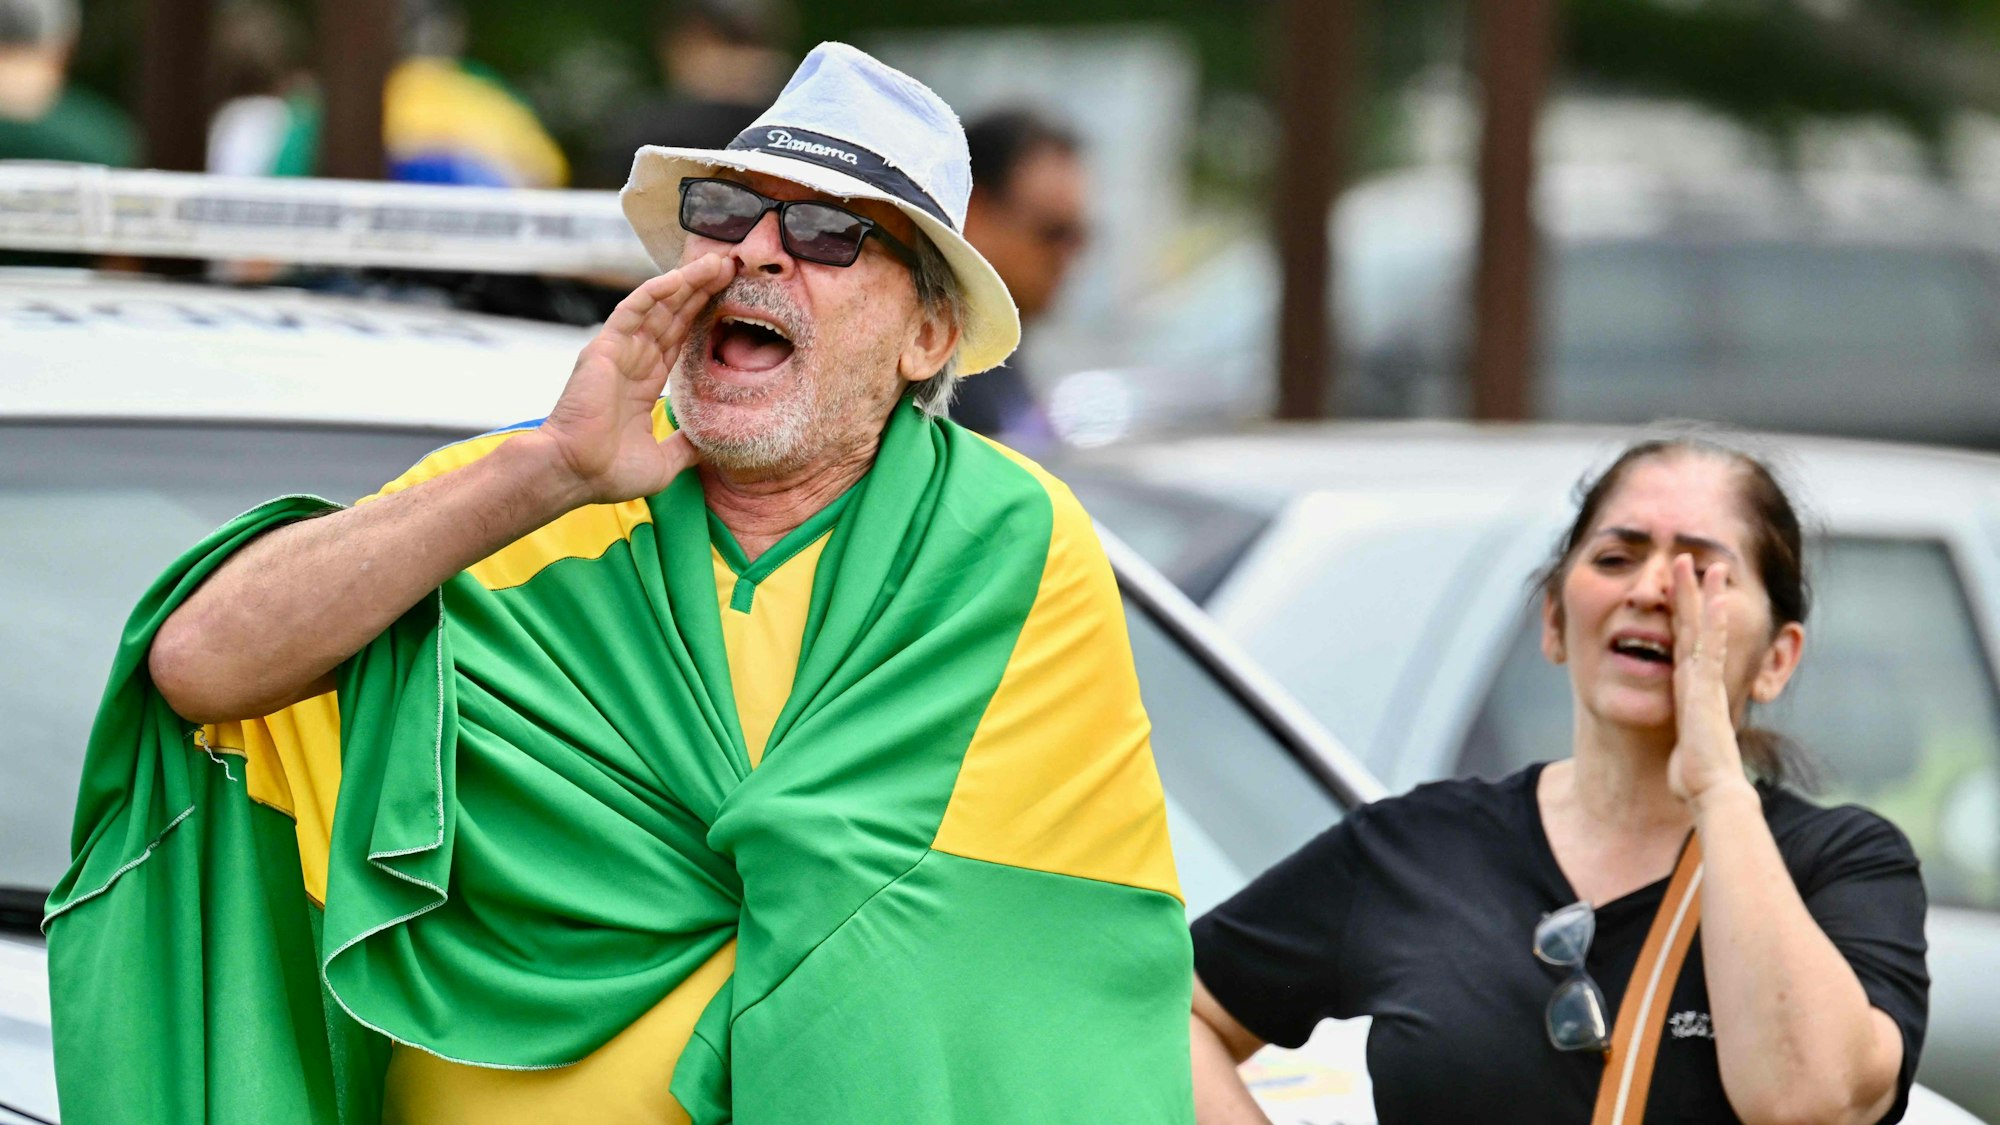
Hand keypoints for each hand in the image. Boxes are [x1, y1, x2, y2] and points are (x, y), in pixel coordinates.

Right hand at [538, 253, 735, 504]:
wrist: (574, 474)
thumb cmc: (609, 472)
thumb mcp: (664, 462)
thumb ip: (686, 446)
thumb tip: (712, 443)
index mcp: (646, 382)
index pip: (680, 339)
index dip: (703, 316)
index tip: (731, 297)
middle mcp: (633, 361)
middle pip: (673, 316)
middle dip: (701, 289)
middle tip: (731, 266)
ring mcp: (619, 351)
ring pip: (658, 306)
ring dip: (687, 282)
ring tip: (717, 262)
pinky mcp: (605, 347)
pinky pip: (633, 310)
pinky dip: (656, 291)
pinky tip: (681, 277)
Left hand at [1667, 554, 1749, 805]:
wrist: (1713, 789)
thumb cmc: (1696, 776)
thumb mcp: (1679, 747)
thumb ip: (1677, 739)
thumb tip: (1674, 752)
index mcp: (1691, 689)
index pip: (1686, 642)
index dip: (1685, 614)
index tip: (1684, 588)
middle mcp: (1701, 679)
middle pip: (1696, 626)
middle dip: (1693, 592)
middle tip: (1692, 559)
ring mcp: (1705, 680)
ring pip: (1703, 627)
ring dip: (1701, 594)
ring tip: (1701, 563)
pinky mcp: (1705, 685)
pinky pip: (1709, 644)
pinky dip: (1712, 619)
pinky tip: (1713, 596)